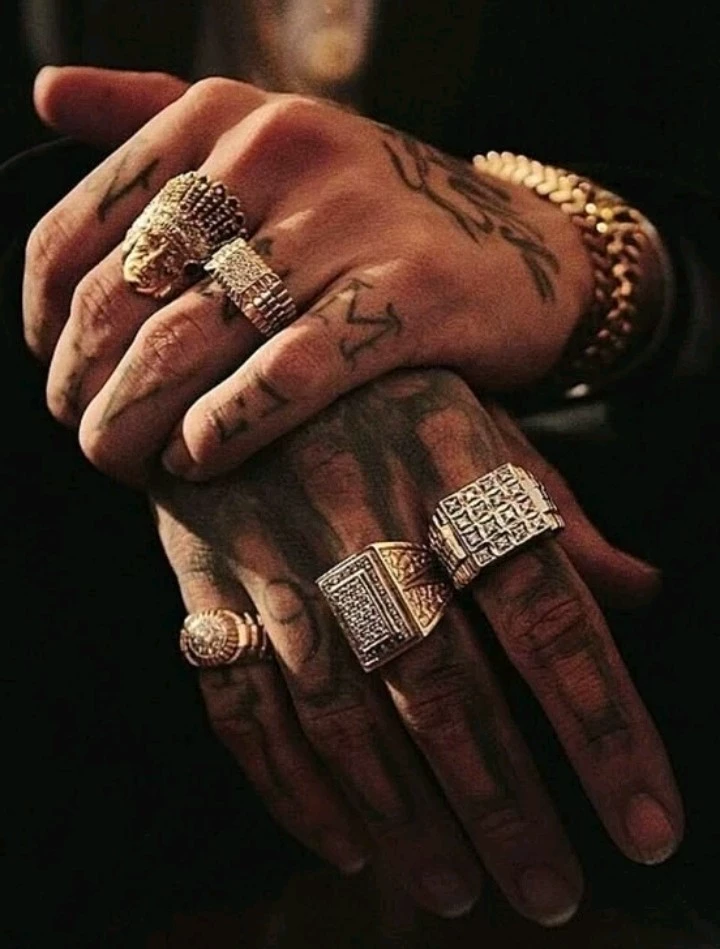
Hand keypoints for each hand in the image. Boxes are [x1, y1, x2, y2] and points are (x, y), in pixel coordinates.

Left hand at [25, 66, 594, 484]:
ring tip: (131, 462)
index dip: (45, 322)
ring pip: (192, 342)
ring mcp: (350, 222)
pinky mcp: (412, 294)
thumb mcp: (270, 142)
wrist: (523, 248)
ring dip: (138, 424)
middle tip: (90, 439)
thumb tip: (46, 91)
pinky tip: (203, 459)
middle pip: (122, 298)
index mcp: (226, 118)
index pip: (78, 231)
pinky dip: (229, 427)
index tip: (59, 374)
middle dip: (83, 389)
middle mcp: (281, 153)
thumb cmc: (376, 211)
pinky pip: (288, 374)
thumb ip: (155, 113)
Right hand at [150, 367, 679, 925]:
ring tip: (454, 888)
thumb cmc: (380, 395)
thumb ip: (554, 510)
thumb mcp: (477, 420)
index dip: (601, 722)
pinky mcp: (210, 586)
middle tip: (549, 891)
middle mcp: (363, 516)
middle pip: (442, 680)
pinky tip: (346, 840)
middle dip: (502, 799)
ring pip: (342, 710)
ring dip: (402, 812)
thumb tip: (645, 593)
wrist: (233, 353)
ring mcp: (275, 556)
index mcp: (450, 466)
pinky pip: (243, 701)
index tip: (644, 823)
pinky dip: (290, 783)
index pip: (546, 610)